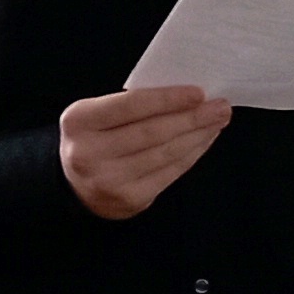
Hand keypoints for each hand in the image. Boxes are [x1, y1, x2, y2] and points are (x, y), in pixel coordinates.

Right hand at [58, 84, 230, 219]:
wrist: (72, 185)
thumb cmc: (95, 138)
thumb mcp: (98, 114)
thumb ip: (132, 104)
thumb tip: (188, 96)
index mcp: (80, 121)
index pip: (131, 105)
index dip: (168, 99)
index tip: (199, 93)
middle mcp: (89, 153)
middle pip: (153, 132)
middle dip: (193, 118)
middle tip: (221, 106)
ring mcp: (109, 181)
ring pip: (165, 153)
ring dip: (198, 135)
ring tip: (218, 121)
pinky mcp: (129, 200)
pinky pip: (169, 173)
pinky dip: (191, 154)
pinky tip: (204, 140)